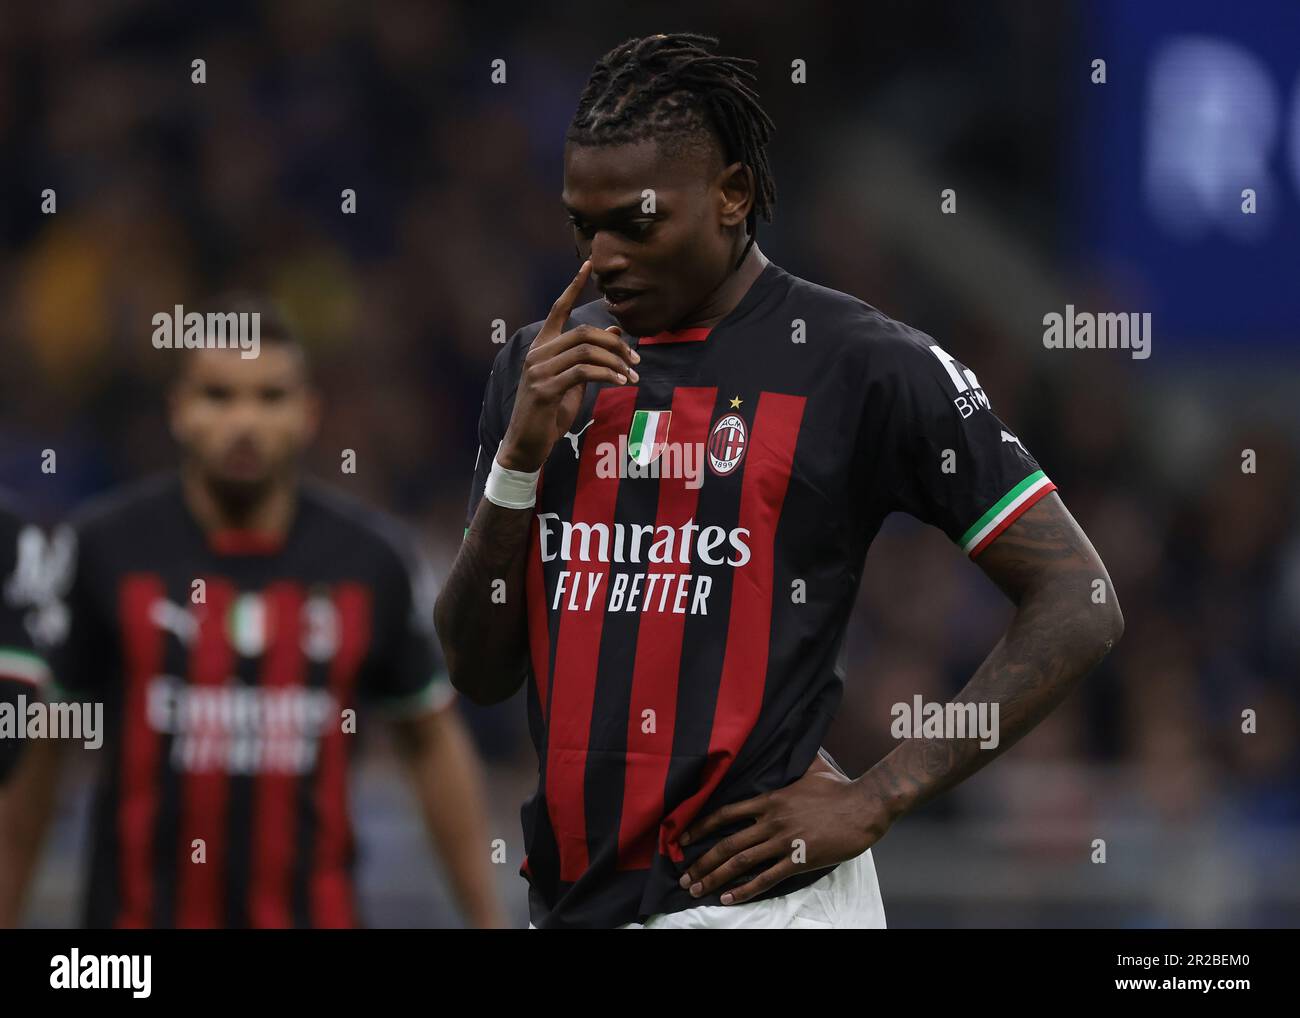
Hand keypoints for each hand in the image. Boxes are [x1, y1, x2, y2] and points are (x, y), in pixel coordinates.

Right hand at [499, 260, 639, 471]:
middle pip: (584, 332)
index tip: (587, 264)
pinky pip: (583, 372)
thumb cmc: (550, 413)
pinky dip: (606, 375)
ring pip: (586, 351)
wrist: (526, 445)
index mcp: (542, 347)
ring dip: (616, 362)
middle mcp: (537, 353)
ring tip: (632, 376)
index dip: (573, 286)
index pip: (558, 309)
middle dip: (616, 344)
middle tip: (637, 360)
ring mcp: (538, 370)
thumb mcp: (574, 382)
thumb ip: (591, 356)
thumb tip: (616, 330)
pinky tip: (619, 383)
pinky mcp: (544, 388)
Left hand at [676, 757, 896, 905]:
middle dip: (701, 861)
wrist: (864, 806)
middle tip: (684, 876)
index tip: (682, 840)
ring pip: (740, 862)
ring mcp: (784, 841)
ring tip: (696, 889)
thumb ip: (795, 760)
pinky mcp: (799, 860)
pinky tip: (728, 898)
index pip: (726, 814)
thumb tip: (792, 739)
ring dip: (715, 877)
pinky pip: (766, 878)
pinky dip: (744, 889)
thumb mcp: (812, 767)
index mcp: (770, 799)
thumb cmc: (839, 787)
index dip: (701, 827)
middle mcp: (771, 821)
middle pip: (727, 843)